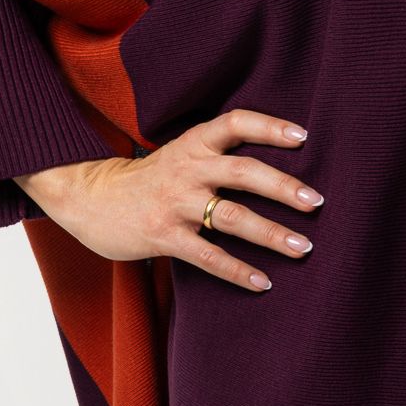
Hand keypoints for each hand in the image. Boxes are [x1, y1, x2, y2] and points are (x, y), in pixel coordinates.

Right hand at [14, 109, 322, 290]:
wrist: (88, 197)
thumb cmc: (149, 178)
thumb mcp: (180, 154)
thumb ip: (217, 157)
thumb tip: (276, 170)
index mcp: (193, 143)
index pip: (235, 123)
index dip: (269, 126)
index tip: (303, 136)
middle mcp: (187, 169)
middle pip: (243, 171)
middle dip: (283, 187)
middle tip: (317, 202)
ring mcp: (175, 203)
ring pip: (232, 217)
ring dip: (271, 233)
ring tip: (304, 248)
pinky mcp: (163, 235)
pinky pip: (208, 255)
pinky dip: (238, 270)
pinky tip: (263, 282)